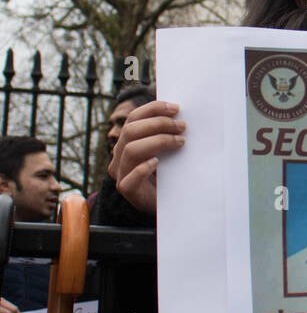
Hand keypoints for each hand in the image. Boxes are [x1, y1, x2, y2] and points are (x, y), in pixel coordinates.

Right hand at [108, 100, 185, 215]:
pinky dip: (144, 167)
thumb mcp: (164, 151)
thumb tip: (179, 115)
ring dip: (158, 141)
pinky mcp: (127, 190)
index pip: (133, 118)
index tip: (175, 108)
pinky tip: (158, 163)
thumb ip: (164, 135)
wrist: (166, 204)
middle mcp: (119, 155)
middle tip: (182, 126)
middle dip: (158, 124)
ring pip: (130, 150)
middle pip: (131, 131)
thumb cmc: (166, 174)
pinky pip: (131, 178)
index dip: (153, 109)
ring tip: (180, 142)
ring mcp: (120, 173)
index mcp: (126, 142)